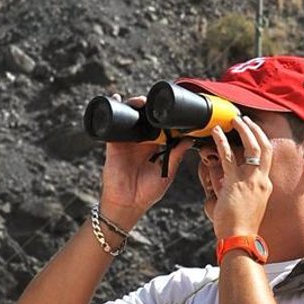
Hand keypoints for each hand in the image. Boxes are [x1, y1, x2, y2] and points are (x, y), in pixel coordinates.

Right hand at [97, 96, 186, 226]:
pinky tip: (118, 99)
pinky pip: (114, 123)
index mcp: (155, 147)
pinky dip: (115, 109)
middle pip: (146, 118)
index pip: (161, 127)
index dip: (165, 117)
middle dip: (150, 108)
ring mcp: (127, 141)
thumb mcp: (167, 173)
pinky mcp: (114, 143)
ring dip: (135, 106)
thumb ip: (176, 155)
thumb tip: (189, 138)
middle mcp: (141, 141)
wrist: (127, 203)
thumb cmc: (147, 192)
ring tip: (141, 101)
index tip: (173, 108)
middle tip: (156, 102)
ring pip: (131, 117)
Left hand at [209, 114, 272, 241]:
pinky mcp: (235, 183)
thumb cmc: (241, 227)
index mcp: (265, 185)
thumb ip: (242, 191)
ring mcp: (250, 181)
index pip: (267, 156)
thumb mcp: (249, 206)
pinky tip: (215, 133)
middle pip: (264, 146)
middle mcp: (261, 180)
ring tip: (233, 121)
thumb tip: (226, 182)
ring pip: (251, 146)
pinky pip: (228, 156)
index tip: (252, 131)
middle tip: (244, 120)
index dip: (260, 140)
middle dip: (255, 130)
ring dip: (242, 130)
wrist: (240, 239)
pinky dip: (222, 141)